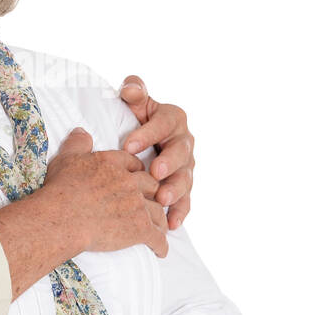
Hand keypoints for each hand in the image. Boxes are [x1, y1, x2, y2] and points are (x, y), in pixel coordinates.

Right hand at [43, 128, 168, 257]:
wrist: (62, 217)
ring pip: (158, 211)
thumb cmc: (61, 189)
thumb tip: (82, 131)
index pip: (134, 163)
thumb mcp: (66, 159)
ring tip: (160, 228)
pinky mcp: (139, 229)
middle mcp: (130, 182)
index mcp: (114, 163)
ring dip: (160, 220)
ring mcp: (137, 206)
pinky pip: (157, 238)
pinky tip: (161, 251)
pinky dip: (161, 245)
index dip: (137, 171)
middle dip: (154, 193)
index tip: (138, 178)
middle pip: (151, 185)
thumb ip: (78, 143)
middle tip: (154, 202)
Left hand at [118, 75, 194, 229]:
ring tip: (161, 200)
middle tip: (153, 172)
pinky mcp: (184, 186)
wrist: (144, 141)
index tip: (128, 146)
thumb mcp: (136, 103)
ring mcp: (186, 166)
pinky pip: (185, 200)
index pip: (162, 124)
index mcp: (173, 118)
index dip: (147, 134)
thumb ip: (134, 91)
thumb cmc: (136, 118)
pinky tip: (171, 225)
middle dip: (168, 163)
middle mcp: (184, 141)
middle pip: (180, 152)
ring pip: (185, 178)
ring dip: (174, 190)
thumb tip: (130, 89)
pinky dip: (180, 212)